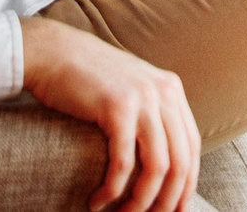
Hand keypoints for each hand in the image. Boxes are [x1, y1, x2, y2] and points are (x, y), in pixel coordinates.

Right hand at [20, 16, 198, 211]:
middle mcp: (163, 92)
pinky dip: (113, 189)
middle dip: (168, 200)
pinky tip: (98, 201)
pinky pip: (123, 161)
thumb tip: (162, 163)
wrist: (54, 51)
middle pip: (180, 161)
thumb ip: (151, 115)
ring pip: (157, 167)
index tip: (177, 211)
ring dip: (141, 201)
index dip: (187, 184)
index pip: (192, 147)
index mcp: (171, 90)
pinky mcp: (117, 107)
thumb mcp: (132, 90)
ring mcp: (143, 98)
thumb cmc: (88, 79)